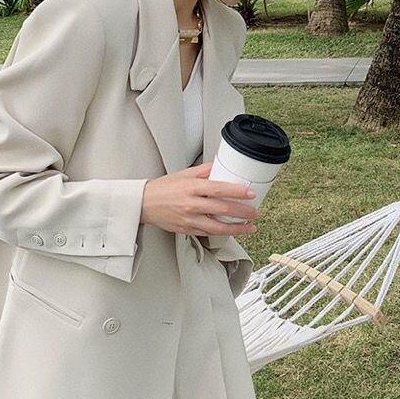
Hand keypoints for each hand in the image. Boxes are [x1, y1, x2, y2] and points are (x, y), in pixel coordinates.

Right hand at [141, 161, 259, 236]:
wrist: (143, 204)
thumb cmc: (163, 188)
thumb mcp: (184, 173)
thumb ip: (204, 170)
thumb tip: (221, 165)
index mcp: (192, 187)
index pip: (219, 189)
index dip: (237, 192)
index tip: (250, 193)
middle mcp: (191, 204)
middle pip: (222, 208)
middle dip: (242, 211)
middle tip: (255, 211)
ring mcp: (189, 219)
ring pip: (218, 226)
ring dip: (237, 228)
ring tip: (250, 227)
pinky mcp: (187, 230)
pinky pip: (208, 233)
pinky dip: (223, 233)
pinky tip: (233, 231)